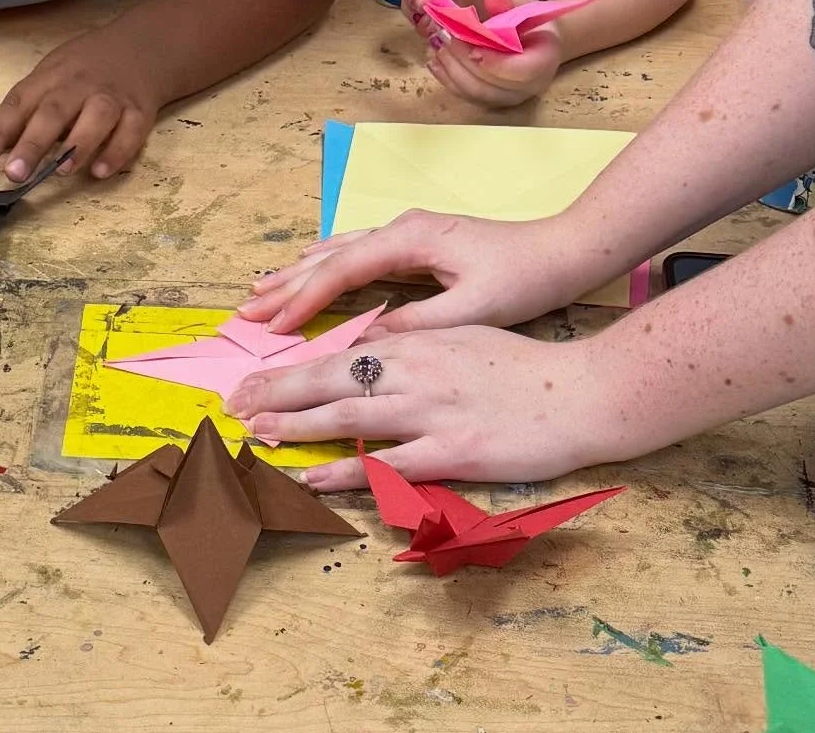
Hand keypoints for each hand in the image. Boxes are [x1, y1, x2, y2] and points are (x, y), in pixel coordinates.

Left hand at [0, 29, 162, 181]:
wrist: (142, 46)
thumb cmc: (84, 68)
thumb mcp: (50, 77)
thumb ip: (25, 112)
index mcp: (51, 77)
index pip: (20, 101)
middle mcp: (80, 84)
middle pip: (55, 111)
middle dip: (34, 142)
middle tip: (15, 173)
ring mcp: (112, 97)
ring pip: (97, 116)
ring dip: (79, 143)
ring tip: (61, 170)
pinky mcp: (140, 111)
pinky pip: (131, 131)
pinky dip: (117, 151)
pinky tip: (100, 171)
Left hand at [222, 325, 604, 484]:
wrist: (582, 390)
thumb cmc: (524, 367)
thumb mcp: (461, 339)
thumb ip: (414, 348)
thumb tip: (372, 353)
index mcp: (415, 343)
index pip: (337, 353)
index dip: (290, 369)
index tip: (253, 379)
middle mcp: (415, 371)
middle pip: (329, 380)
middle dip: (275, 393)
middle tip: (232, 405)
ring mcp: (432, 411)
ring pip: (347, 416)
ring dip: (295, 427)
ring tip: (254, 433)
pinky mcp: (453, 451)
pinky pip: (387, 463)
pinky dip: (344, 470)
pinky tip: (312, 476)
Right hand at [238, 209, 598, 334]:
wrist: (564, 248)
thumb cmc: (525, 278)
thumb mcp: (473, 309)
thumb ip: (418, 322)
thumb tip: (367, 340)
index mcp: (411, 238)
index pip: (343, 270)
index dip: (304, 299)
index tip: (273, 326)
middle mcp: (402, 227)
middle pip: (330, 254)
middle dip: (286, 282)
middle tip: (246, 309)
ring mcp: (407, 231)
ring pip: (339, 250)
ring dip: (299, 272)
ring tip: (262, 291)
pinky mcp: (416, 240)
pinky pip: (355, 252)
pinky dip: (324, 267)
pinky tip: (309, 273)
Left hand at [426, 0, 562, 107]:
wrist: (537, 44)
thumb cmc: (532, 24)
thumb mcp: (525, 8)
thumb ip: (508, 4)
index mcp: (543, 62)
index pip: (519, 71)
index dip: (493, 62)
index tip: (471, 45)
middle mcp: (528, 87)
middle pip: (490, 84)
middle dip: (463, 60)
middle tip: (445, 37)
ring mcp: (508, 97)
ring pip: (475, 92)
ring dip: (451, 69)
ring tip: (438, 46)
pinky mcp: (491, 100)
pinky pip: (466, 95)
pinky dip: (447, 79)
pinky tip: (435, 61)